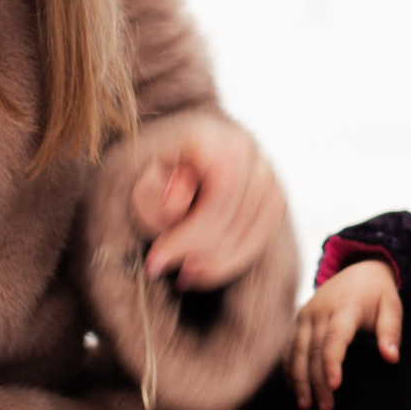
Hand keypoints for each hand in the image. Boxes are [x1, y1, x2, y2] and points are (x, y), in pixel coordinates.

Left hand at [131, 119, 284, 290]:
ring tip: (183, 272)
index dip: (191, 235)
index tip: (157, 260)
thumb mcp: (137, 186)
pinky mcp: (273, 196)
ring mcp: (265, 171)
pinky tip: (204, 268)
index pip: (221, 192)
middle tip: (166, 268)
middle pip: (236, 216)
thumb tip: (181, 194)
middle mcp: (245, 148)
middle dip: (200, 252)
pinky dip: (233, 261)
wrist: (168, 162)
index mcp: (210, 136)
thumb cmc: (150, 177)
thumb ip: (154, 194)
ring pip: (252, 232)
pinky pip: (260, 238)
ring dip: (216, 262)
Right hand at [288, 260, 403, 409]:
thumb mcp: (392, 307)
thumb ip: (391, 333)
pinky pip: (289, 345)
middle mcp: (320, 310)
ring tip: (303, 403)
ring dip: (298, 378)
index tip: (334, 386)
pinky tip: (293, 386)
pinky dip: (289, 367)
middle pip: (312, 350)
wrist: (359, 267)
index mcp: (345, 307)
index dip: (332, 363)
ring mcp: (306, 314)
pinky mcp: (298, 318)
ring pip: (296, 349)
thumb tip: (391, 358)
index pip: (334, 338)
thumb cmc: (377, 292)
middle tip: (323, 407)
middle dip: (315, 380)